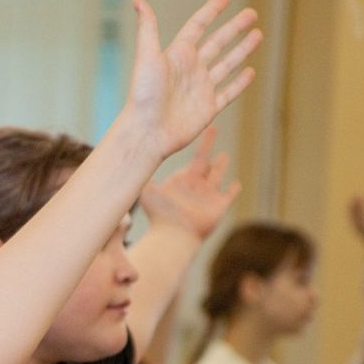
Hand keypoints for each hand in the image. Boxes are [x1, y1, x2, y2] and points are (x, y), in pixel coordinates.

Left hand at [119, 0, 260, 162]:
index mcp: (178, 54)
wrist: (147, 132)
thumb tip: (139, 1)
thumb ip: (148, 29)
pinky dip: (240, 83)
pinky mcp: (208, 108)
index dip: (212, 10)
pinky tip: (251, 71)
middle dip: (235, 27)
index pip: (198, 26)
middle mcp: (191, 69)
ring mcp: (201, 88)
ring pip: (227, 64)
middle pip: (218, 42)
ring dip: (242, 50)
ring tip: (258, 35)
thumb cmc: (143, 95)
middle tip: (252, 13)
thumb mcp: (147, 57)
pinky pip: (228, 93)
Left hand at [138, 125, 240, 239]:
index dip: (196, 146)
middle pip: (205, 160)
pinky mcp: (219, 207)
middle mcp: (196, 185)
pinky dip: (233, 190)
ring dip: (221, 165)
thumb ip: (141, 177)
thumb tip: (126, 161)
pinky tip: (236, 184)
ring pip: (217, 175)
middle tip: (211, 128)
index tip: (193, 131)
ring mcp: (208, 196)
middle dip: (208, 144)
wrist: (173, 236)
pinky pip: (229, 196)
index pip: (192, 159)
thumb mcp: (148, 192)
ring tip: (224, 155)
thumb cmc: (159, 216)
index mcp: (183, 179)